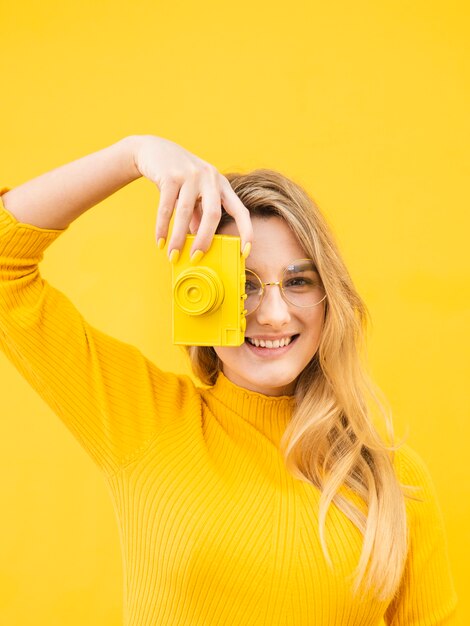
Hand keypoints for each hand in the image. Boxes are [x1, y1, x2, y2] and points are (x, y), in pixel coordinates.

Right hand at [131, 135, 252, 258]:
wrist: (154, 150)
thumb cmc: (180, 178)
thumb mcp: (195, 194)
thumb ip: (200, 216)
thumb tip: (200, 244)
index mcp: (222, 185)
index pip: (241, 210)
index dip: (246, 231)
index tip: (245, 252)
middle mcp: (210, 178)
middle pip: (213, 214)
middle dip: (205, 239)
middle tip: (196, 258)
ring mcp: (190, 175)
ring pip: (185, 212)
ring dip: (178, 237)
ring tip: (172, 255)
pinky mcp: (170, 175)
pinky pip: (166, 208)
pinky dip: (162, 227)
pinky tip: (160, 241)